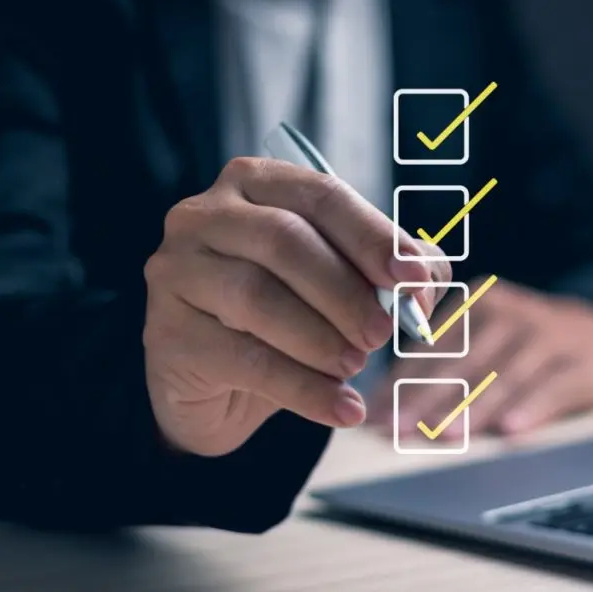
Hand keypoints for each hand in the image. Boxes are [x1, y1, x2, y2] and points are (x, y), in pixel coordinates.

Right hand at [142, 157, 450, 455]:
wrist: (219, 385)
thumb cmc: (288, 316)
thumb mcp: (343, 283)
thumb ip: (391, 272)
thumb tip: (425, 281)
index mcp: (256, 183)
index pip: (322, 195)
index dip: (374, 237)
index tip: (414, 278)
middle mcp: (205, 214)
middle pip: (285, 240)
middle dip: (347, 291)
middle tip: (383, 334)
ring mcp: (177, 270)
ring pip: (257, 296)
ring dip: (321, 338)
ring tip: (357, 365)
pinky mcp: (166, 332)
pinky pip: (244, 360)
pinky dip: (303, 388)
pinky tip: (340, 408)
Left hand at [368, 278, 592, 438]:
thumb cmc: (526, 347)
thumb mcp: (486, 342)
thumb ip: (440, 366)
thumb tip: (382, 411)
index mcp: (477, 303)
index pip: (431, 347)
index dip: (401, 383)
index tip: (375, 418)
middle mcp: (511, 311)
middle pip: (463, 362)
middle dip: (426, 400)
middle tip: (398, 432)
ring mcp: (550, 333)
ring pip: (504, 375)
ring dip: (473, 408)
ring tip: (445, 436)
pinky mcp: (586, 360)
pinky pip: (554, 385)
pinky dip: (532, 407)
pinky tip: (511, 430)